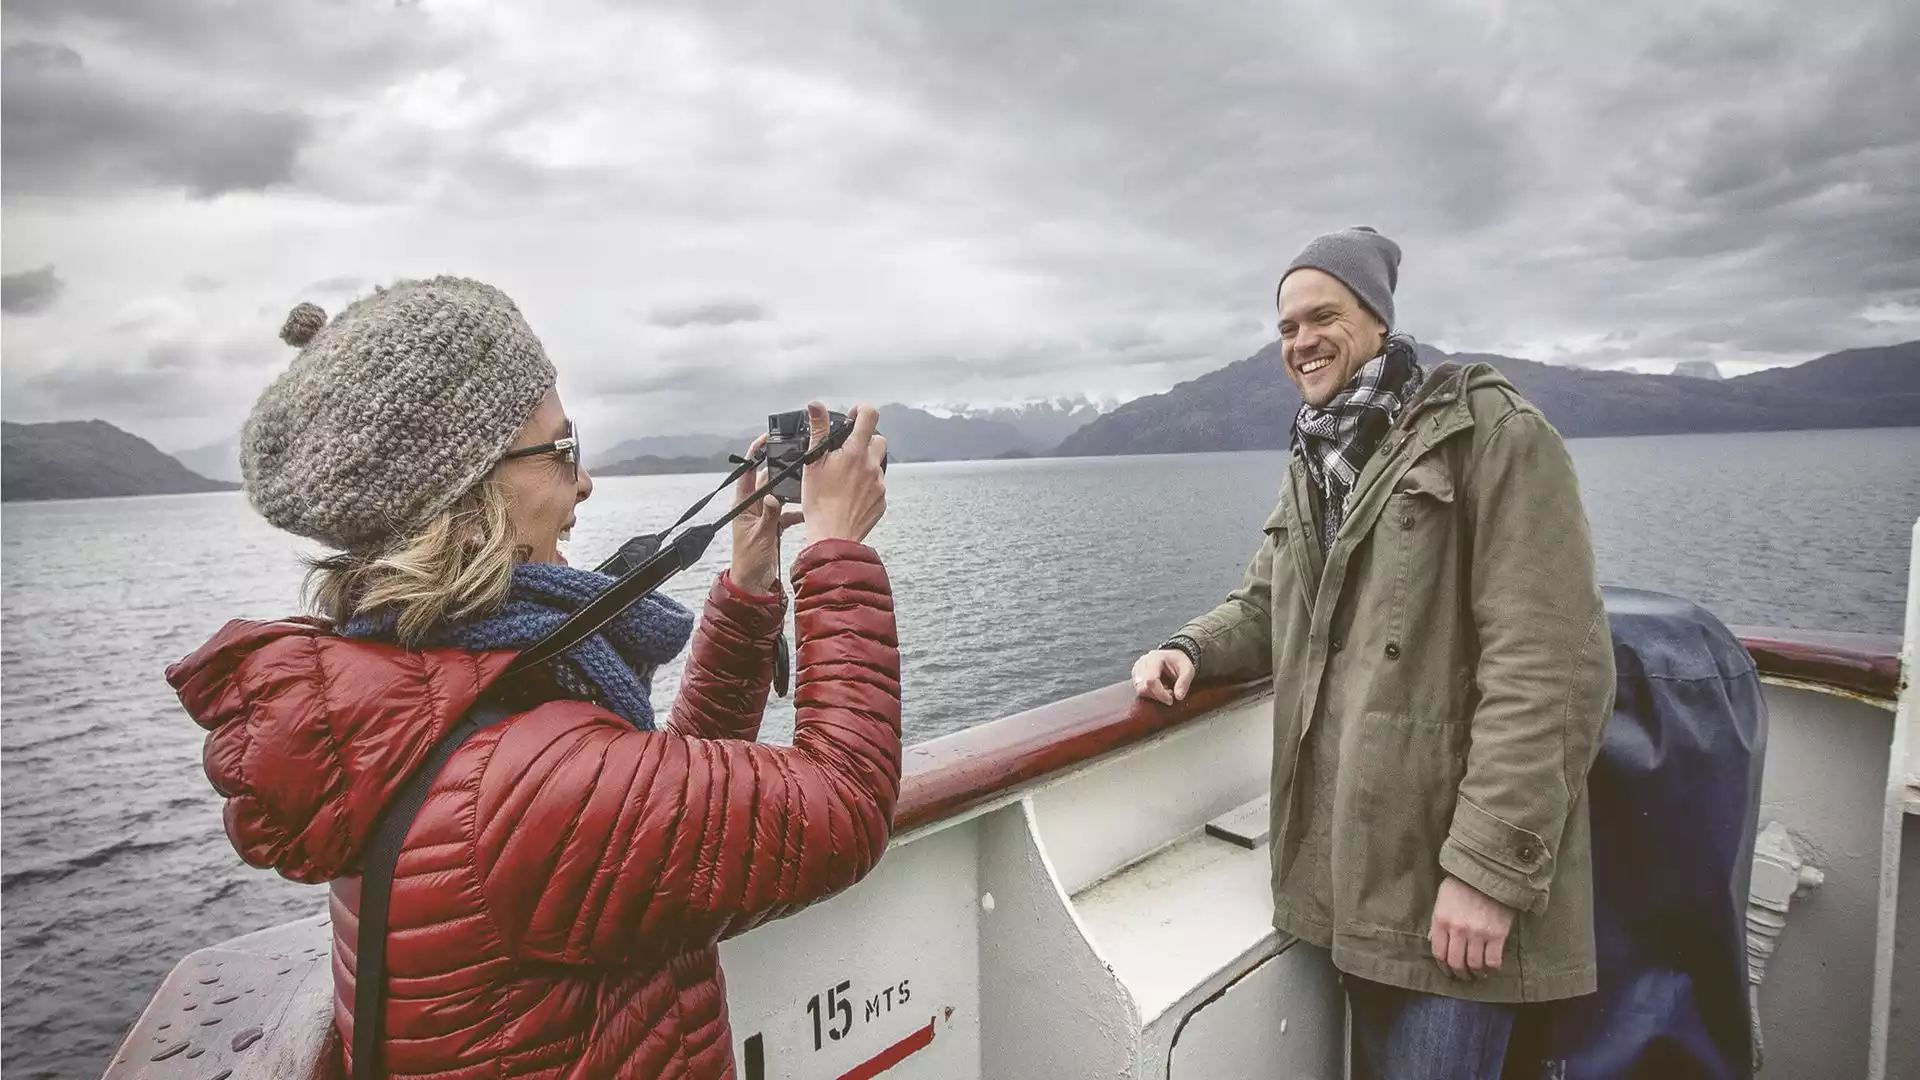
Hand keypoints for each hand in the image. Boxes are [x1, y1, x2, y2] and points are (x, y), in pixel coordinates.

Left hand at [730, 433, 803, 592]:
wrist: (753, 584)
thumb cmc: (750, 561)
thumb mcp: (761, 536)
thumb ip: (769, 516)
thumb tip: (775, 497)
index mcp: (743, 505)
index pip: (747, 473)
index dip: (754, 454)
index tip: (765, 439)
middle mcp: (752, 506)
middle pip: (766, 480)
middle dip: (781, 470)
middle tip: (798, 459)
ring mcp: (763, 515)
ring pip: (779, 494)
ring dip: (791, 491)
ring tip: (807, 483)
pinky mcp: (773, 524)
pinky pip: (786, 511)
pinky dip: (797, 510)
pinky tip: (808, 510)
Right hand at [800, 402, 886, 544]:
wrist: (832, 536)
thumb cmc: (819, 501)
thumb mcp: (812, 462)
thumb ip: (818, 431)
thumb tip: (816, 405)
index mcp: (855, 452)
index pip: (870, 415)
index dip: (862, 411)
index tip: (853, 416)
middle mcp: (871, 465)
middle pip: (878, 440)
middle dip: (864, 441)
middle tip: (845, 454)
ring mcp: (879, 484)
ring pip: (877, 464)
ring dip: (865, 465)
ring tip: (844, 480)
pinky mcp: (881, 500)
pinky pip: (877, 486)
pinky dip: (866, 486)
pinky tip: (850, 496)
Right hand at [1131, 649, 1194, 703]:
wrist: (1173, 656)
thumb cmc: (1180, 662)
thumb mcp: (1188, 669)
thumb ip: (1184, 682)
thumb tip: (1179, 697)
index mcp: (1154, 658)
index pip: (1151, 680)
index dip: (1160, 694)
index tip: (1171, 700)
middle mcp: (1142, 662)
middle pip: (1143, 687)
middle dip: (1157, 695)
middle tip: (1170, 694)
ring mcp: (1137, 669)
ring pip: (1139, 690)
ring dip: (1153, 695)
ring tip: (1165, 689)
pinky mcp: (1135, 675)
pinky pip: (1139, 689)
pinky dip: (1149, 693)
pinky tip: (1158, 688)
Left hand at [1429, 875, 1513, 979]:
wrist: (1490, 871)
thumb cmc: (1463, 883)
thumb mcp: (1442, 899)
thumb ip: (1437, 921)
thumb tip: (1433, 941)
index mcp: (1441, 920)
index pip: (1438, 953)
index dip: (1443, 967)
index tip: (1448, 971)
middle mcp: (1458, 930)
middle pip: (1456, 963)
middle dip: (1459, 974)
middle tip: (1463, 976)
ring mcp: (1478, 933)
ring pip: (1474, 965)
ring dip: (1475, 974)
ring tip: (1477, 974)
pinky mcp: (1497, 934)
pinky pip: (1493, 961)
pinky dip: (1491, 969)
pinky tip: (1490, 969)